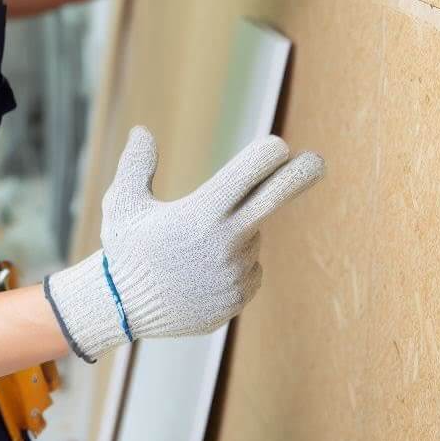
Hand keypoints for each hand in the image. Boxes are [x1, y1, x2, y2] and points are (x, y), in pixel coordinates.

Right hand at [44, 127, 323, 362]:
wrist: (123, 309)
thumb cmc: (123, 249)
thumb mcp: (122, 202)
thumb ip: (136, 164)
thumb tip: (142, 131)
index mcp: (199, 214)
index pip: (245, 174)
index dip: (266, 155)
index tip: (277, 145)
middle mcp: (224, 244)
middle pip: (272, 200)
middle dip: (298, 176)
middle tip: (318, 161)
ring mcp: (235, 275)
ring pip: (251, 237)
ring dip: (234, 231)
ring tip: (191, 249)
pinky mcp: (238, 299)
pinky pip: (250, 269)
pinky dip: (235, 263)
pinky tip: (201, 271)